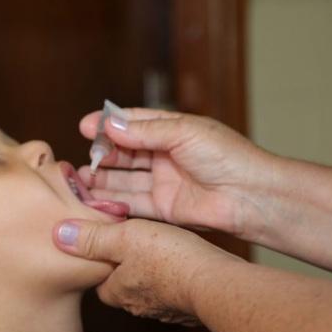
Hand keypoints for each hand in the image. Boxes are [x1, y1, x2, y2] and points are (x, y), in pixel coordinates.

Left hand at [53, 218, 238, 325]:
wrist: (215, 282)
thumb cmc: (169, 258)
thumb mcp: (123, 237)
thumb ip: (92, 237)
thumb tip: (58, 234)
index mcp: (117, 291)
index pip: (98, 279)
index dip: (99, 260)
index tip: (105, 244)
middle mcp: (137, 306)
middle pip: (121, 284)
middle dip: (124, 267)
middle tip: (131, 244)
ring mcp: (164, 310)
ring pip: (148, 288)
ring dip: (150, 272)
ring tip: (158, 250)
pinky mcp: (187, 308)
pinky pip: (173, 292)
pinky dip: (173, 279)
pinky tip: (180, 262)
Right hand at [80, 108, 273, 236]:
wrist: (251, 196)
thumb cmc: (227, 157)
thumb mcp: (184, 133)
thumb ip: (144, 131)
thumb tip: (109, 125)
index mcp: (171, 131)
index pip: (132, 123)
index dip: (107, 125)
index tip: (84, 127)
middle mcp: (165, 156)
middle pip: (124, 153)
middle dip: (102, 155)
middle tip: (83, 160)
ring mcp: (163, 182)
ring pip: (124, 179)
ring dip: (102, 180)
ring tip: (80, 180)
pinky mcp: (164, 208)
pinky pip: (132, 203)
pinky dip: (113, 201)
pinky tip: (94, 199)